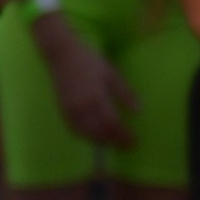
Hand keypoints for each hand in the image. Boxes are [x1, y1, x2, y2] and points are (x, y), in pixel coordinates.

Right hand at [39, 19, 135, 147]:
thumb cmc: (89, 61)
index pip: (112, 124)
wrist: (62, 54)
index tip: (134, 141)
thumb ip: (124, 92)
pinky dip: (85, 136)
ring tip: (112, 142)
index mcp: (97, 97)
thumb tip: (138, 110)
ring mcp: (71, 110)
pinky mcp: (63, 110)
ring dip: (100, 141)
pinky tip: (93, 136)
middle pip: (100, 132)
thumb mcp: (111, 73)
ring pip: (87, 134)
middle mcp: (83, 107)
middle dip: (114, 141)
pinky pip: (75, 129)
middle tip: (126, 145)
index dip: (124, 136)